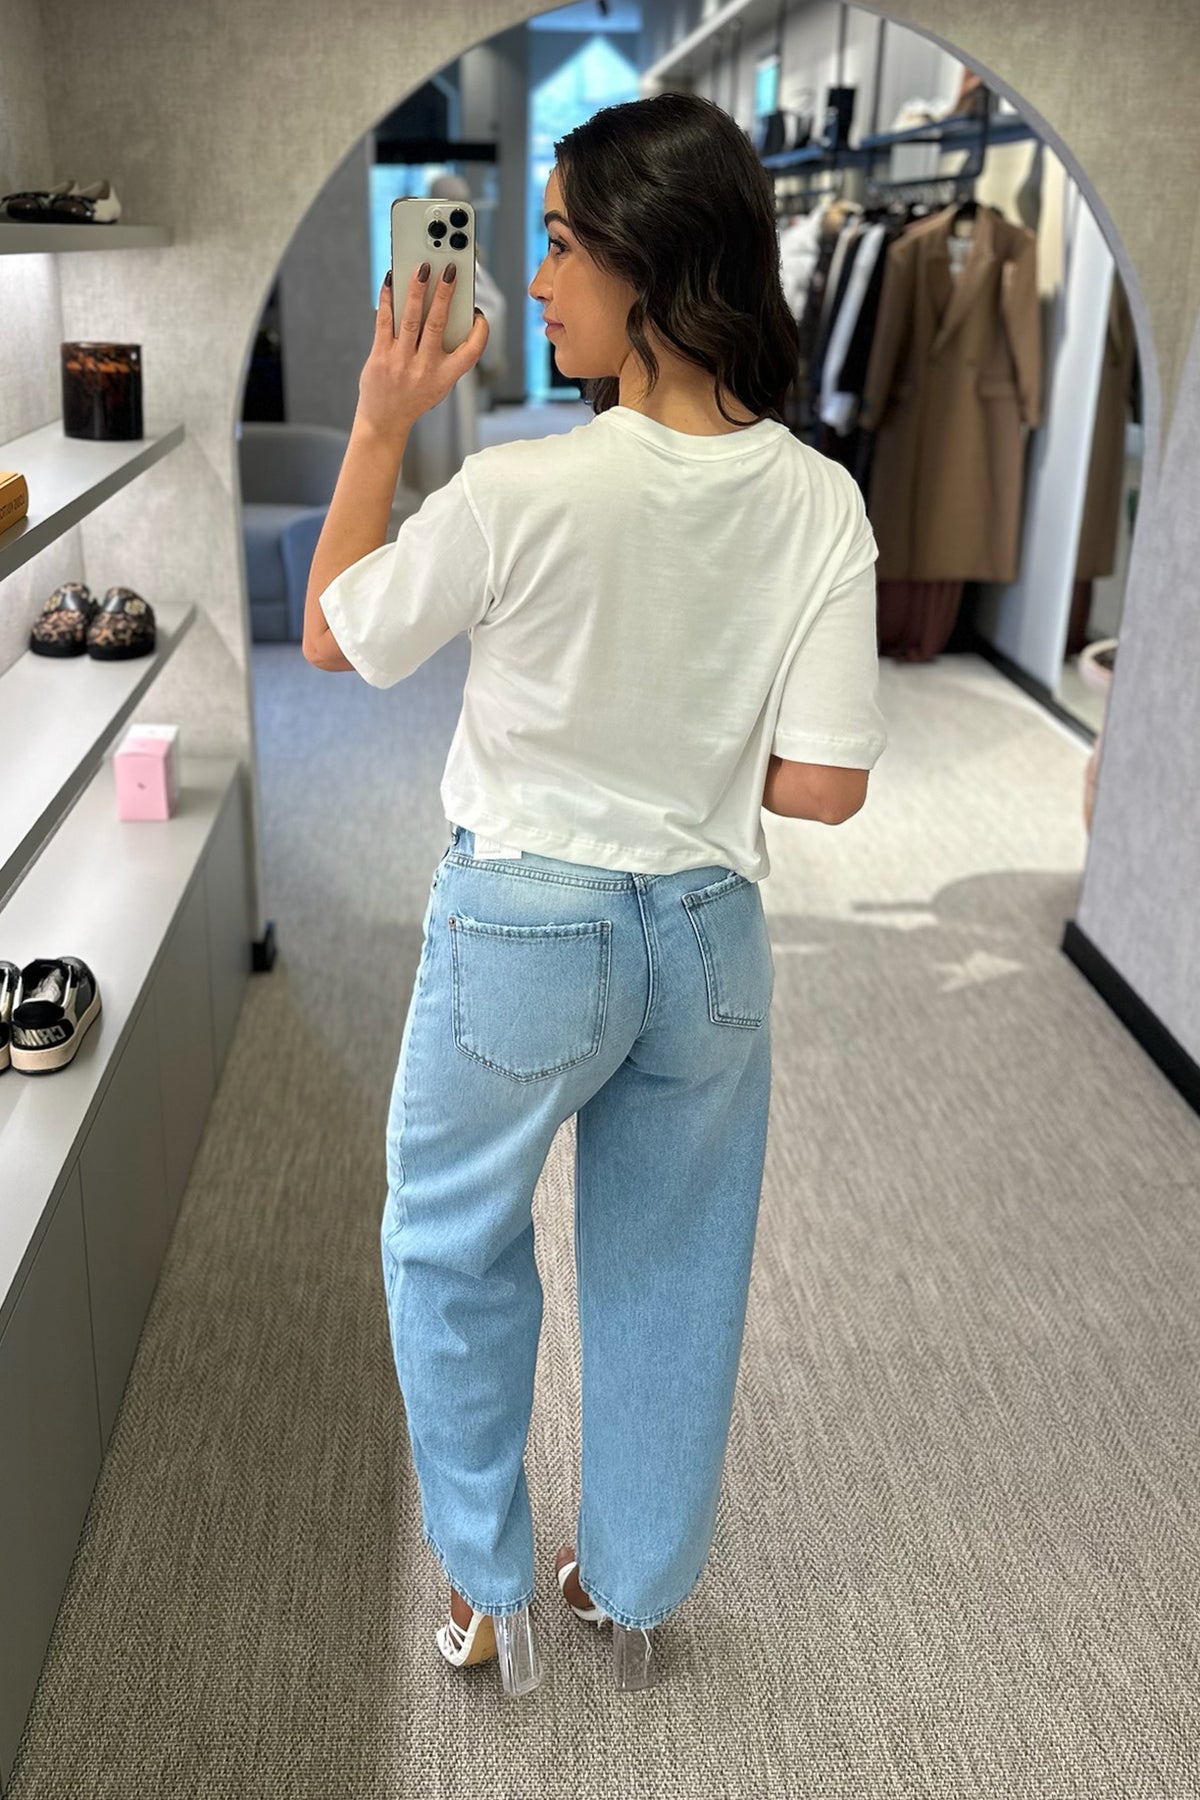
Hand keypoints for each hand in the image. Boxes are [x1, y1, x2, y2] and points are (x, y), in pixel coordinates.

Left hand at [355, 262, 489, 446]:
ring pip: (411, 318)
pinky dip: (388, 298)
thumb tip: (440, 306)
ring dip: (417, 290)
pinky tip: (391, 280)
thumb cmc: (415, 397)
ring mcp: (401, 362)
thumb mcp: (440, 384)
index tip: (479, 314)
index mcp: (446, 377)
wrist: (384, 421)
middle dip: (445, 294)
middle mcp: (425, 369)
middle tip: (449, 269)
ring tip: (422, 268)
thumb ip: (446, 354)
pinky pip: (384, 321)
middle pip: (438, 324)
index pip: (472, 351)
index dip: (480, 330)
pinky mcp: (380, 356)